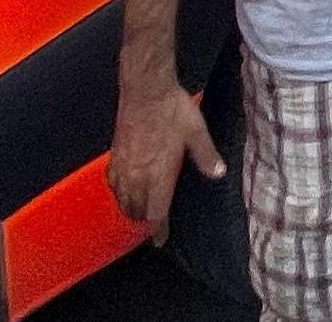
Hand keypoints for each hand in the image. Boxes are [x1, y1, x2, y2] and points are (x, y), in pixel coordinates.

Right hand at [108, 80, 225, 242]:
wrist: (145, 90)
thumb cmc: (173, 111)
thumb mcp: (197, 132)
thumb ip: (207, 156)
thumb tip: (219, 174)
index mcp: (158, 175)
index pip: (155, 213)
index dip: (159, 229)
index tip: (160, 241)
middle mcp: (137, 176)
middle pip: (136, 211)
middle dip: (145, 221)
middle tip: (155, 224)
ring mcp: (123, 166)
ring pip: (122, 199)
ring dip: (131, 209)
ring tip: (141, 212)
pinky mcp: (114, 155)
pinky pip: (112, 183)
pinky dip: (119, 193)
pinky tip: (124, 190)